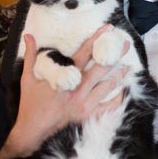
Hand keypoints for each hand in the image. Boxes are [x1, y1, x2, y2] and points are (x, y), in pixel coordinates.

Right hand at [0, 25, 128, 158]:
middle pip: (101, 67)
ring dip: (119, 75)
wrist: (33, 130)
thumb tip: (28, 35)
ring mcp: (85, 102)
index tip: (108, 29)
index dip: (97, 39)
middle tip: (125, 43)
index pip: (85, 52)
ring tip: (129, 66)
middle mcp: (78, 87)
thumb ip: (31, 55)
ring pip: (107, 85)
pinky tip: (125, 91)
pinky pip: (108, 107)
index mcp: (66, 75)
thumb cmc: (31, 103)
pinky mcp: (88, 115)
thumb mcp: (28, 77)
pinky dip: (118, 99)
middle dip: (114, 54)